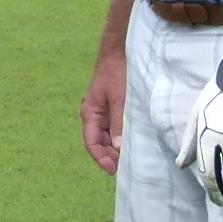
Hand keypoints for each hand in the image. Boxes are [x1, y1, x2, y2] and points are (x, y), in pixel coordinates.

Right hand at [81, 47, 125, 175]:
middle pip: (99, 142)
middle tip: (127, 166)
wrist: (120, 51)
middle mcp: (94, 115)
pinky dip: (121, 136)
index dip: (101, 158)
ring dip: (116, 147)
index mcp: (90, 113)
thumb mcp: (120, 100)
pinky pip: (114, 127)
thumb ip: (118, 124)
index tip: (114, 170)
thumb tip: (118, 149)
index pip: (91, 143)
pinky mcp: (112, 107)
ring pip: (107, 136)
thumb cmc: (118, 73)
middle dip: (110, 156)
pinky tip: (132, 140)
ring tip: (131, 156)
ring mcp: (103, 111)